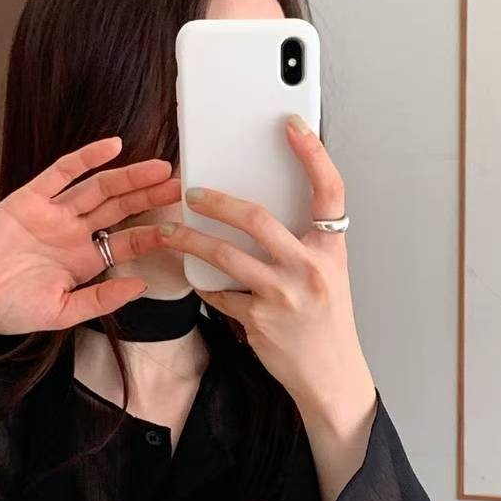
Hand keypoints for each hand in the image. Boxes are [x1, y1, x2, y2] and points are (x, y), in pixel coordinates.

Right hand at [0, 137, 180, 334]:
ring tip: (159, 169)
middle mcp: (72, 234)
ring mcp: (54, 213)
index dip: (152, 234)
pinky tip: (113, 148)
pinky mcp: (31, 197)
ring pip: (99, 188)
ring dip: (129, 177)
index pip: (126, 242)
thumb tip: (139, 285)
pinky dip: (86, 158)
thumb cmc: (7, 308)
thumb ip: (101, 300)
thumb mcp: (62, 314)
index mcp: (83, 262)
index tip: (180, 228)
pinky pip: (62, 172)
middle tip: (180, 186)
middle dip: (149, 197)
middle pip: (119, 209)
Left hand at [157, 116, 374, 434]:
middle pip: (257, 219)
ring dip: (191, 241)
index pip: (329, 190)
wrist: (330, 375)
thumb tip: (258, 213)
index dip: (313, 154)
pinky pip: (221, 294)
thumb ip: (302, 242)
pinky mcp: (259, 321)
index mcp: (331, 249)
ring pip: (226, 257)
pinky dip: (206, 285)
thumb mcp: (329, 274)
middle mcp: (309, 268)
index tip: (292, 125)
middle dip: (217, 201)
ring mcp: (283, 296)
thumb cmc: (326, 323)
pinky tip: (197, 277)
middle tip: (192, 192)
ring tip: (170, 232)